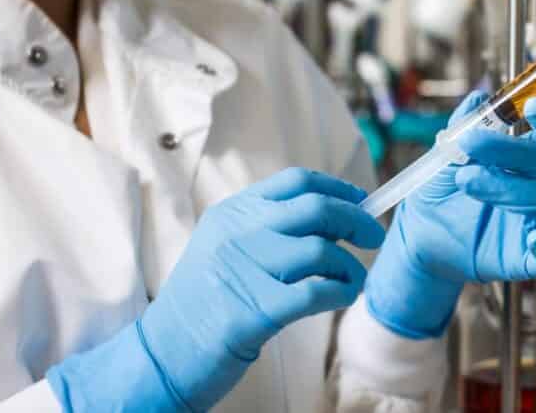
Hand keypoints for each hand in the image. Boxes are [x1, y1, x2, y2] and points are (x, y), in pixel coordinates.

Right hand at [47, 168, 384, 411]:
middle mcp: (237, 234)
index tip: (361, 201)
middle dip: (356, 219)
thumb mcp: (224, 249)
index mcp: (230, 214)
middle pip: (316, 208)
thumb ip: (268, 229)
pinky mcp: (254, 311)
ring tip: (353, 279)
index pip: (296, 182)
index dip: (337, 188)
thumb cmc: (205, 304)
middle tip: (373, 236)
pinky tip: (343, 296)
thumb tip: (338, 215)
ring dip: (350, 265)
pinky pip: (318, 292)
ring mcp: (244, 270)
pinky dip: (342, 291)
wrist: (162, 354)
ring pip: (322, 250)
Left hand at [364, 91, 535, 338]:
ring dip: (509, 185)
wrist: (419, 236)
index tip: (530, 107)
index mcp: (528, 156)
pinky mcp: (533, 254)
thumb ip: (464, 126)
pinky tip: (524, 233)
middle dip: (515, 149)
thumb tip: (478, 99)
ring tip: (466, 179)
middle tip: (472, 143)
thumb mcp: (445, 154)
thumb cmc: (440, 193)